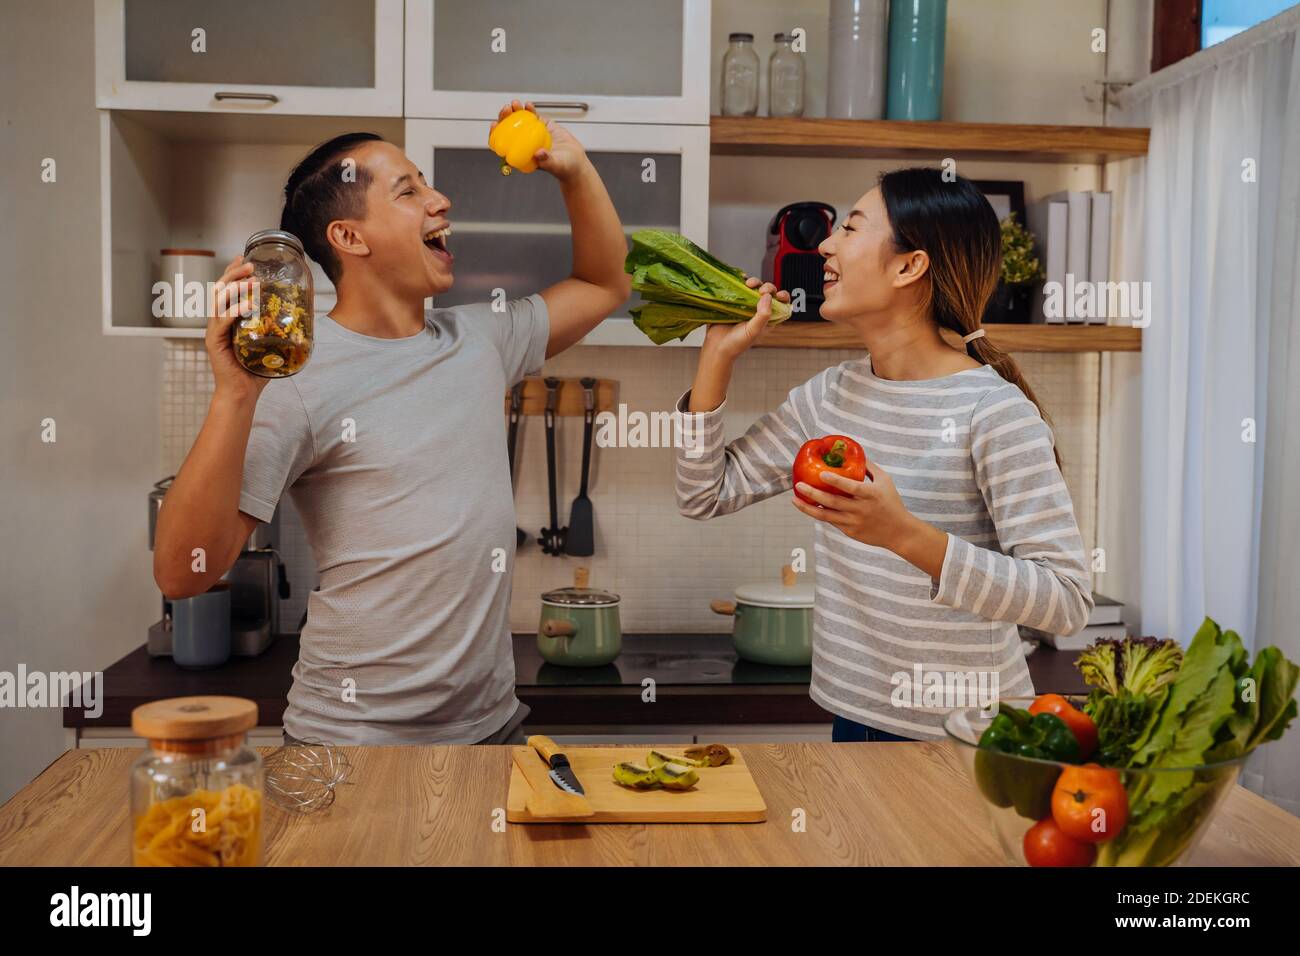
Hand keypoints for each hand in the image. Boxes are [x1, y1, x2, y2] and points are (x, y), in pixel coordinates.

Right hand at [206, 256, 267, 401]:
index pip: (228, 288)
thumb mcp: (270, 343)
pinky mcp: (214, 342)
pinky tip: (246, 305)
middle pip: (221, 289)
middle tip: (251, 265)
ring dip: (235, 288)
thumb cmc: (256, 369)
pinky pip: (222, 322)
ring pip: (219, 301)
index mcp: (229, 317)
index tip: (244, 256)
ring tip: (251, 280)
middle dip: (235, 274)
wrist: (243, 393)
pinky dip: (234, 311)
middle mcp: (219, 320)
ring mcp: (215, 330)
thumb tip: (305, 315)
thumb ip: (279, 327)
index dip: (234, 271)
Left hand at [493, 100, 589, 181]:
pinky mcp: (541, 127)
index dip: (495, 134)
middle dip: (504, 117)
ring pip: (518, 121)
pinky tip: (528, 105)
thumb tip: (539, 153)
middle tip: (507, 109)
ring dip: (515, 111)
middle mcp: (524, 144)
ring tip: (515, 104)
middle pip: (508, 129)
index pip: (503, 144)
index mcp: (521, 155)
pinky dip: (529, 110)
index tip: (495, 124)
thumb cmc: (564, 167)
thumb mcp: (555, 165)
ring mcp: (531, 134)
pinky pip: (532, 117)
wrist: (576, 161)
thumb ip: (547, 160)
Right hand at [700, 278, 790, 364]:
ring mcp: (746, 305)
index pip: (781, 304)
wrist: (716, 346)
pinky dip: (741, 280)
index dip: (782, 297)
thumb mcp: (754, 331)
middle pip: (769, 292)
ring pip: (755, 288)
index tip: (778, 295)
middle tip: (761, 290)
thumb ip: (763, 315)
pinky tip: (741, 279)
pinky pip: (740, 287)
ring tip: (749, 284)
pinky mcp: (734, 301)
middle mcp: (758, 310)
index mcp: (768, 319)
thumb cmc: (737, 343)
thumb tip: (768, 296)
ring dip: (755, 282)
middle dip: (768, 287)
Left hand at [792, 459, 917, 551]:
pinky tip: (808, 507)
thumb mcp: (885, 481)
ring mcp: (854, 522)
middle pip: (832, 502)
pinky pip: (831, 521)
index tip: (822, 474)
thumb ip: (870, 467)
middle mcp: (860, 509)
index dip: (836, 481)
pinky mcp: (850, 531)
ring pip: (826, 515)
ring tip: (795, 499)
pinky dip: (818, 514)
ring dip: (808, 508)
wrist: (899, 532)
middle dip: (813, 493)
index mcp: (870, 494)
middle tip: (799, 485)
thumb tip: (855, 453)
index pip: (851, 487)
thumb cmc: (891, 502)